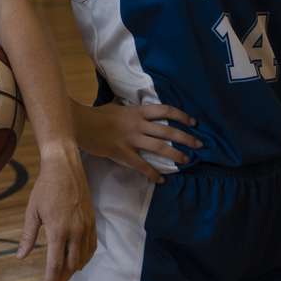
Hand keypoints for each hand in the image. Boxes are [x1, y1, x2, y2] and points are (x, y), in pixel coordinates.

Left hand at [18, 148, 95, 280]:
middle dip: (61, 278)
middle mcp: (75, 231)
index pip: (55, 264)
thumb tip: (21, 256)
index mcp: (58, 230)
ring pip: (83, 258)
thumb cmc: (45, 188)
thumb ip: (28, 236)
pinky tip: (78, 261)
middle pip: (71, 265)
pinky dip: (85, 258)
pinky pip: (92, 246)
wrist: (64, 166)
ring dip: (73, 270)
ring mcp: (86, 226)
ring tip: (63, 275)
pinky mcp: (92, 221)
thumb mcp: (32, 212)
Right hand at [77, 103, 199, 183]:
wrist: (81, 125)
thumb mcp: (114, 105)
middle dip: (186, 138)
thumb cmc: (97, 115)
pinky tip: (161, 180)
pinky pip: (141, 165)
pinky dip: (152, 174)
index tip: (194, 123)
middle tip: (199, 145)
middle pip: (167, 130)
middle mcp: (138, 124)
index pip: (165, 110)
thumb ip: (125, 106)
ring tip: (187, 161)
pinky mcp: (123, 153)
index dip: (181, 116)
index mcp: (137, 111)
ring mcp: (131, 139)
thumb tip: (125, 99)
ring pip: (159, 148)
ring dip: (175, 155)